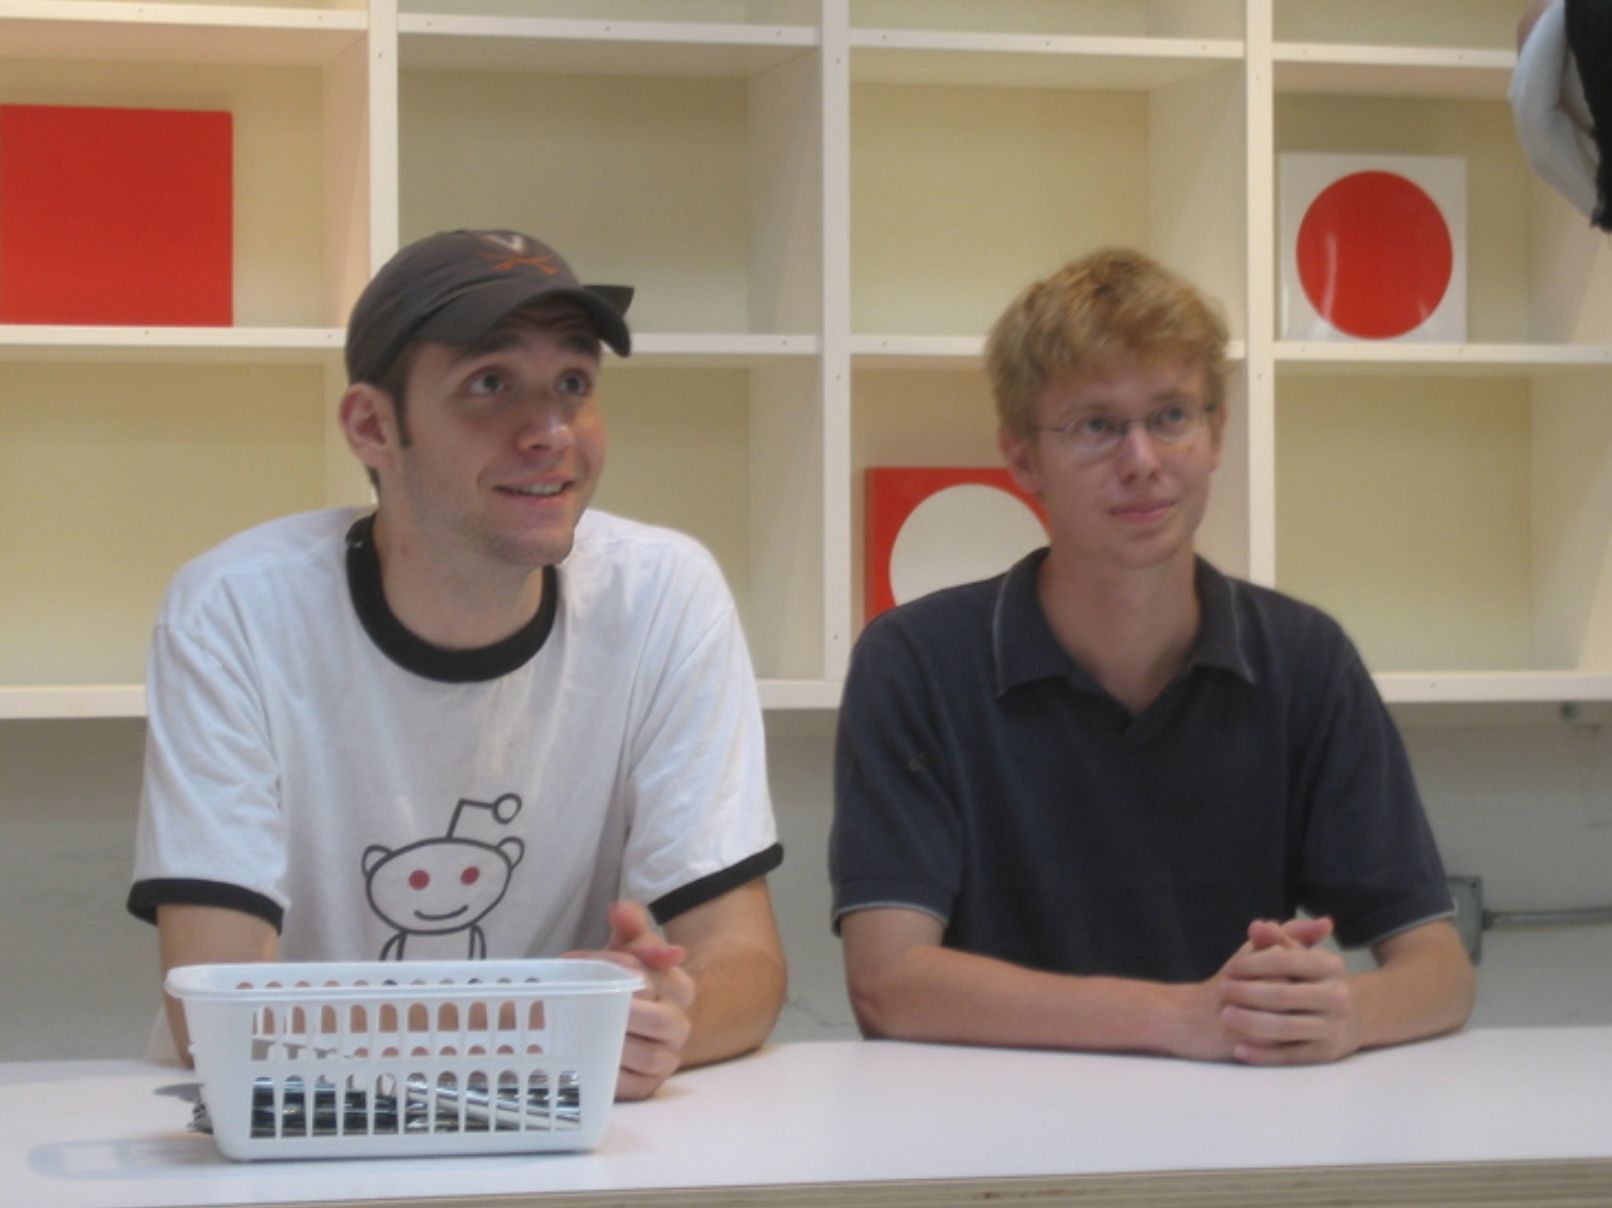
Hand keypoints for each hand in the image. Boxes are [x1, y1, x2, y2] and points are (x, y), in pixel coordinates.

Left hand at [568, 900, 695, 1099]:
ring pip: (647, 1055)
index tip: (577, 960)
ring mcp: (666, 1060)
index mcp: (682, 988)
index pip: (655, 975)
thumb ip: (629, 925)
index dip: (617, 967)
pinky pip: (631, 1085)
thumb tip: (620, 910)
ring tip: (581, 1028)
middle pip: (660, 1020)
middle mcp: (680, 1025)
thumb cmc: (622, 984)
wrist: (619, 1023)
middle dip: (623, 1011)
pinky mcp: (646, 1088)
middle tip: (584, 1000)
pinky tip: (587, 1058)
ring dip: (614, 1042)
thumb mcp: (626, 951)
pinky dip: (610, 1074)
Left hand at [1215, 916, 1360, 1065]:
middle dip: (1247, 993)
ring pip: (1285, 1028)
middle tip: (1223, 991)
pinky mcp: (1325, 1054)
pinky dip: (1263, 1055)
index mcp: (1329, 966)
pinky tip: (1240, 1049)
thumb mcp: (1299, 955)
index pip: (1284, 960)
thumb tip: (1258, 926)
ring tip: (1226, 1015)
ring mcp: (1332, 1027)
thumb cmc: (1310, 979)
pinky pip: (1290, 1056)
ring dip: (1251, 1022)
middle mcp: (1337, 997)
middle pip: (1283, 995)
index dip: (1252, 964)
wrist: (1348, 1016)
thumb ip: (1278, 939)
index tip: (1230, 968)